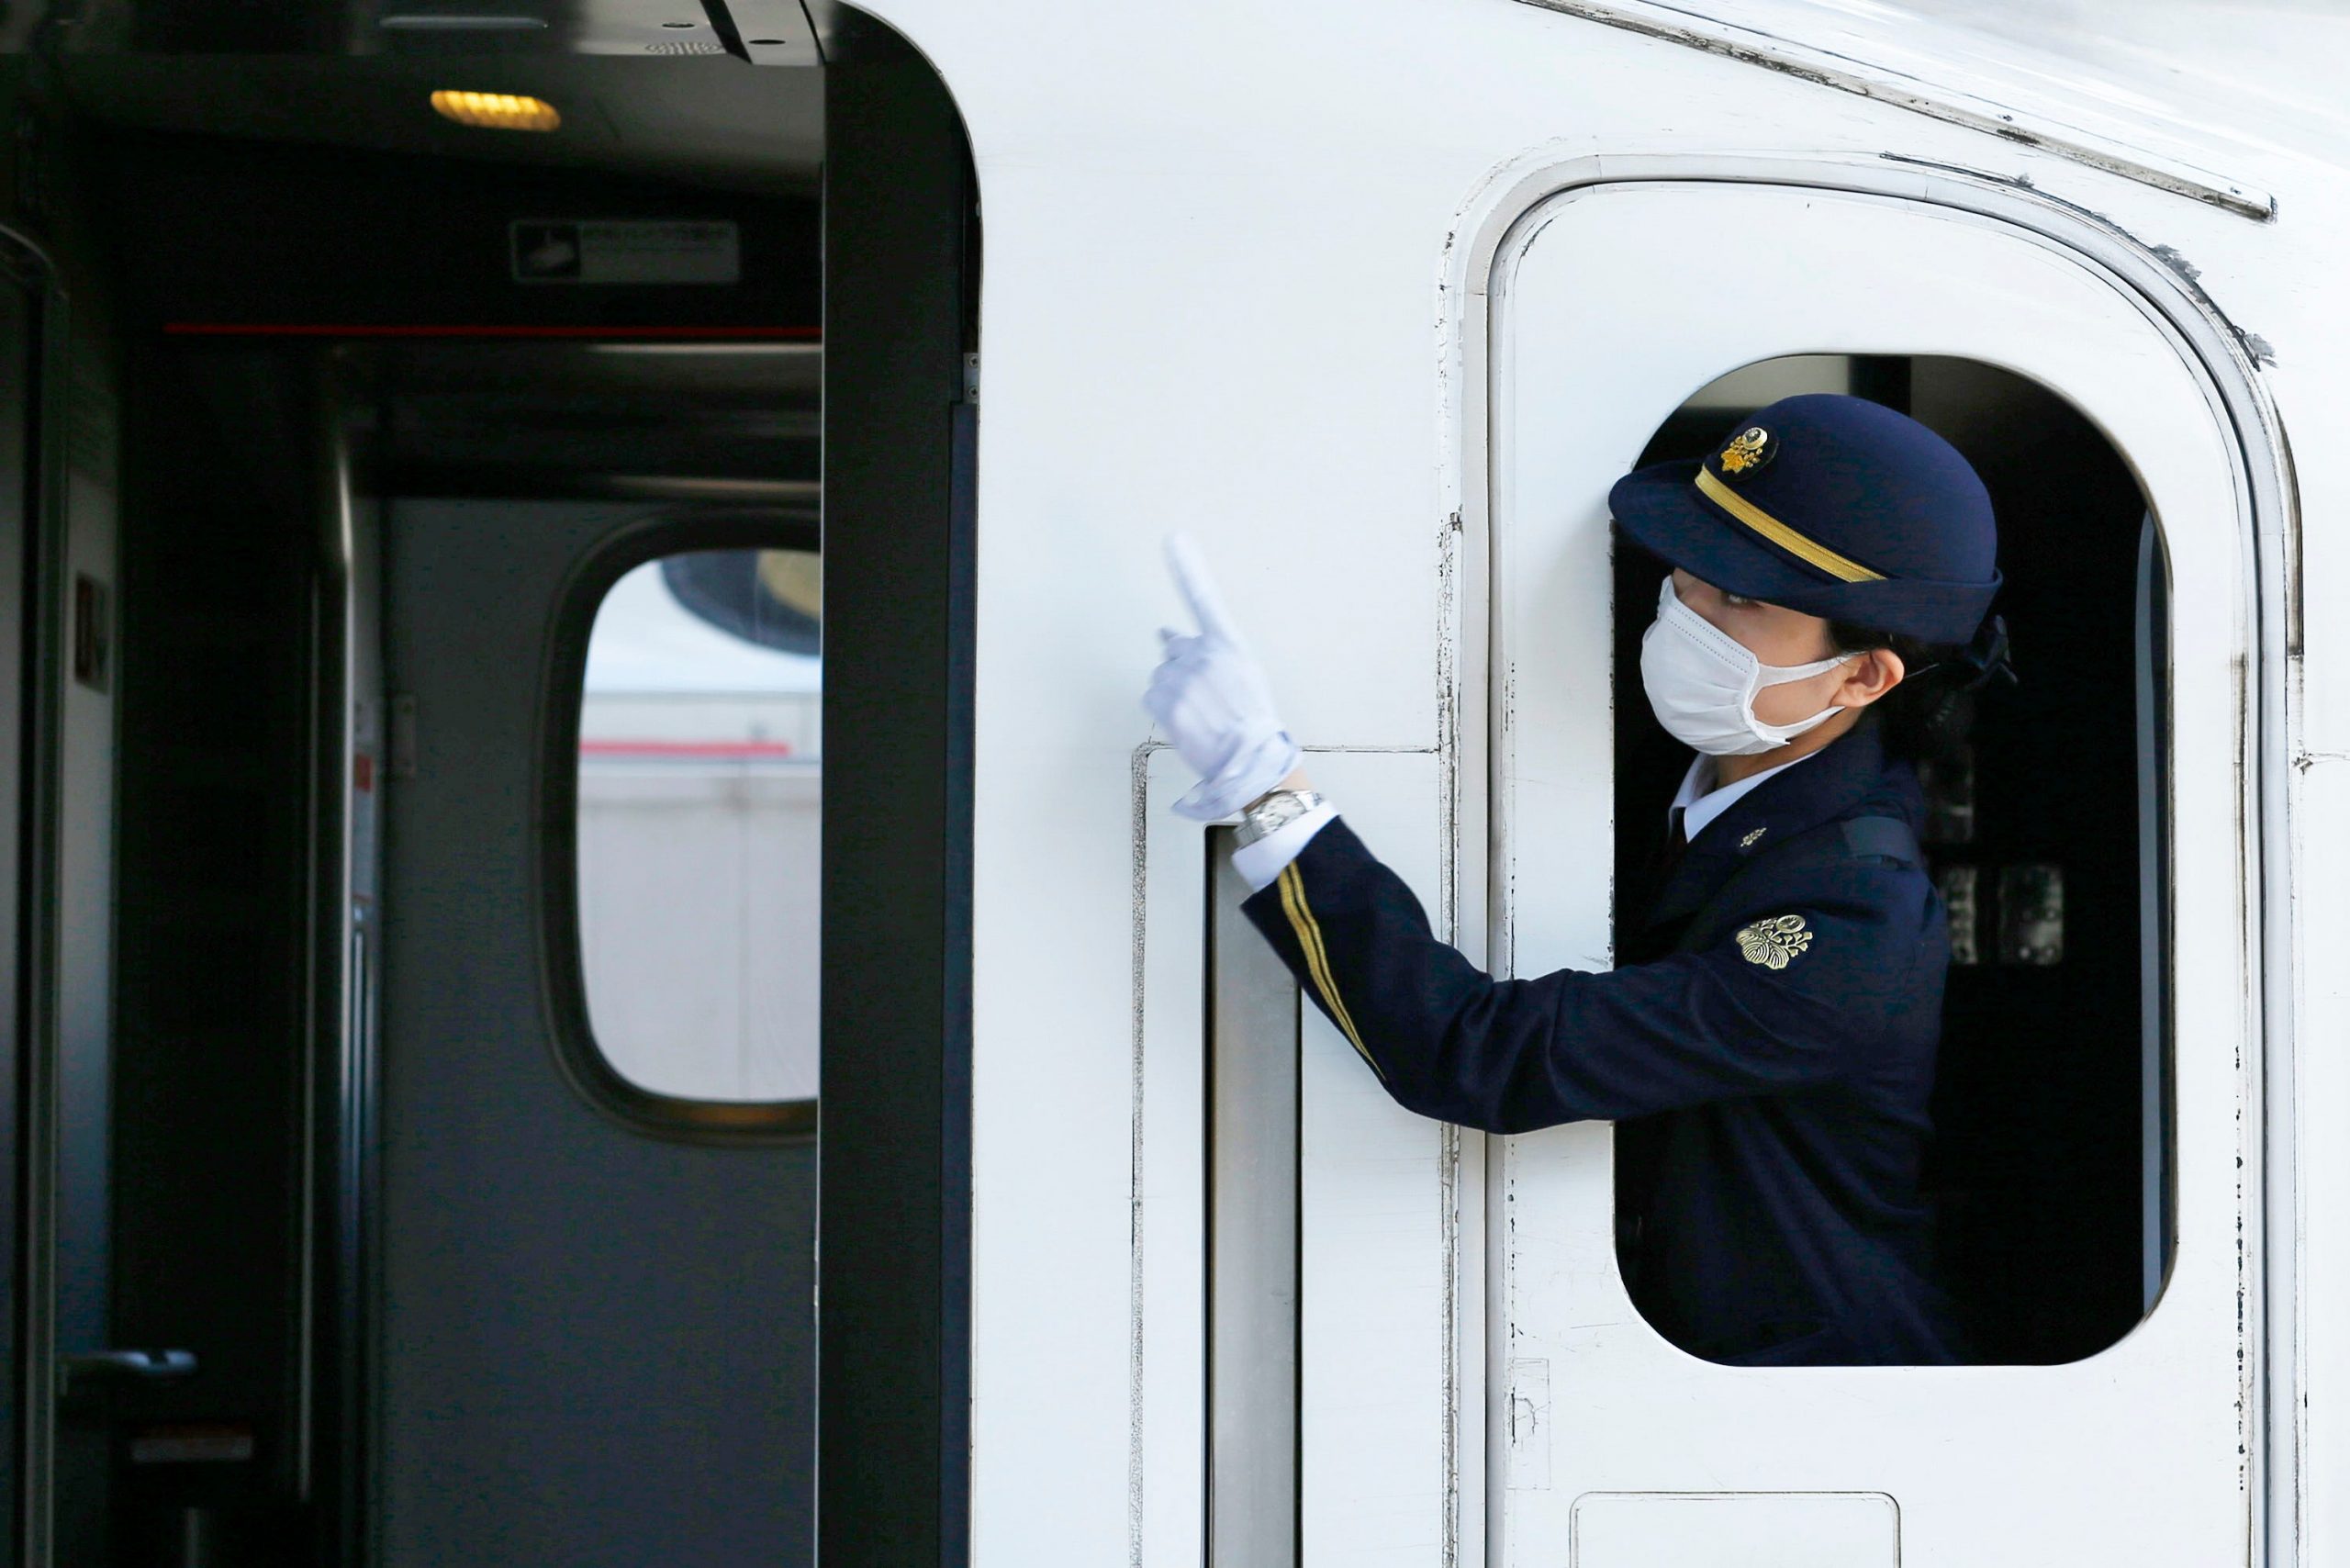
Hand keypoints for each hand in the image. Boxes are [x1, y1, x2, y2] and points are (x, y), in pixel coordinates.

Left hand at [1143, 534, 1300, 820]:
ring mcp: (1183, 677)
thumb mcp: (1242, 674)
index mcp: (1228, 645)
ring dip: (1173, 691)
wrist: (1250, 759)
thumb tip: (1163, 632)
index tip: (1172, 536)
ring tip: (1199, 713)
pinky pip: (1152, 695)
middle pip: (1173, 649)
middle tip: (1204, 697)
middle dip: (1182, 668)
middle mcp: (1203, 654)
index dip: (1187, 567)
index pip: (1204, 598)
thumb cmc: (1251, 719)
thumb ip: (1207, 649)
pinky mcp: (1166, 700)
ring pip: (1161, 675)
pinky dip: (1163, 708)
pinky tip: (1185, 721)